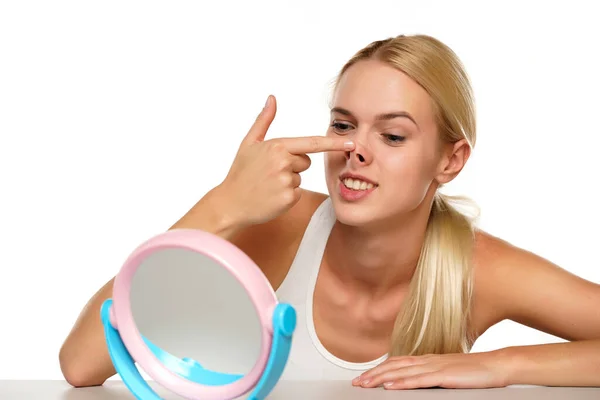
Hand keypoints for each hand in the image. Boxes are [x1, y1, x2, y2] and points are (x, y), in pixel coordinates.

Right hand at [217, 95, 354, 225]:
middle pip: (306, 161)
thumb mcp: (249, 143)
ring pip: (300, 178)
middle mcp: (283, 163)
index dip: (332, 143)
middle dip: (292, 166)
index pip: (311, 143)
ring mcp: (286, 181)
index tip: (351, 142)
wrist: (230, 203)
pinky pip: (297, 193)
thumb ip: (264, 120)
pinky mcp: (288, 199)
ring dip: (288, 182)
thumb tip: (272, 98)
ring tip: (268, 185)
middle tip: (270, 173)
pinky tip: (271, 196)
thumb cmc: (240, 172)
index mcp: (277, 146)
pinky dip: (287, 196)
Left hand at [352, 352, 510, 389]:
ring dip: (380, 378)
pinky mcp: (443, 375)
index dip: (379, 369)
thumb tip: (416, 383)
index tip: (364, 377)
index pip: (397, 363)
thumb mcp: (447, 373)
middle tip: (357, 383)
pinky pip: (418, 380)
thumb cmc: (474, 371)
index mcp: (427, 360)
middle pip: (394, 366)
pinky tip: (390, 386)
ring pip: (401, 372)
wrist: (495, 365)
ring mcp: (434, 366)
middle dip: (373, 374)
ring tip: (366, 384)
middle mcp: (427, 360)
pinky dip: (401, 382)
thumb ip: (431, 376)